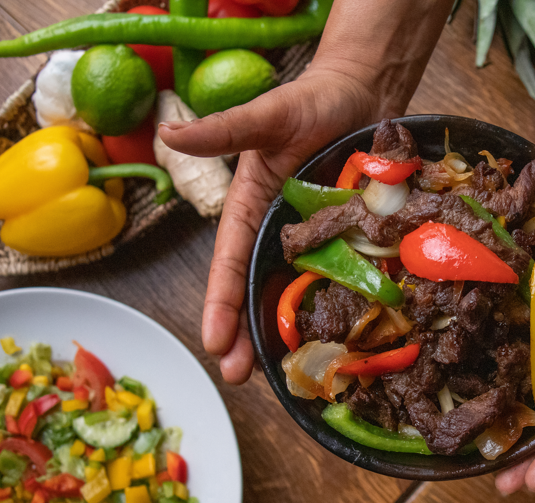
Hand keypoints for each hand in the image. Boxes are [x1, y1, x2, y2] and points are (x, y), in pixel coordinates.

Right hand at [158, 66, 396, 382]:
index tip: (214, 343)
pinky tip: (344, 342)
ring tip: (284, 376)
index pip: (230, 264)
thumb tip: (169, 133)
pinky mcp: (352, 239)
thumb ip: (224, 130)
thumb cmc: (313, 100)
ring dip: (288, 334)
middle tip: (239, 378)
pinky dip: (338, 309)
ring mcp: (318, 240)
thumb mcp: (269, 115)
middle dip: (248, 336)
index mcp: (252, 210)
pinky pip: (345, 278)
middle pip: (259, 291)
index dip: (222, 304)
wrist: (365, 92)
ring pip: (298, 294)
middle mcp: (280, 232)